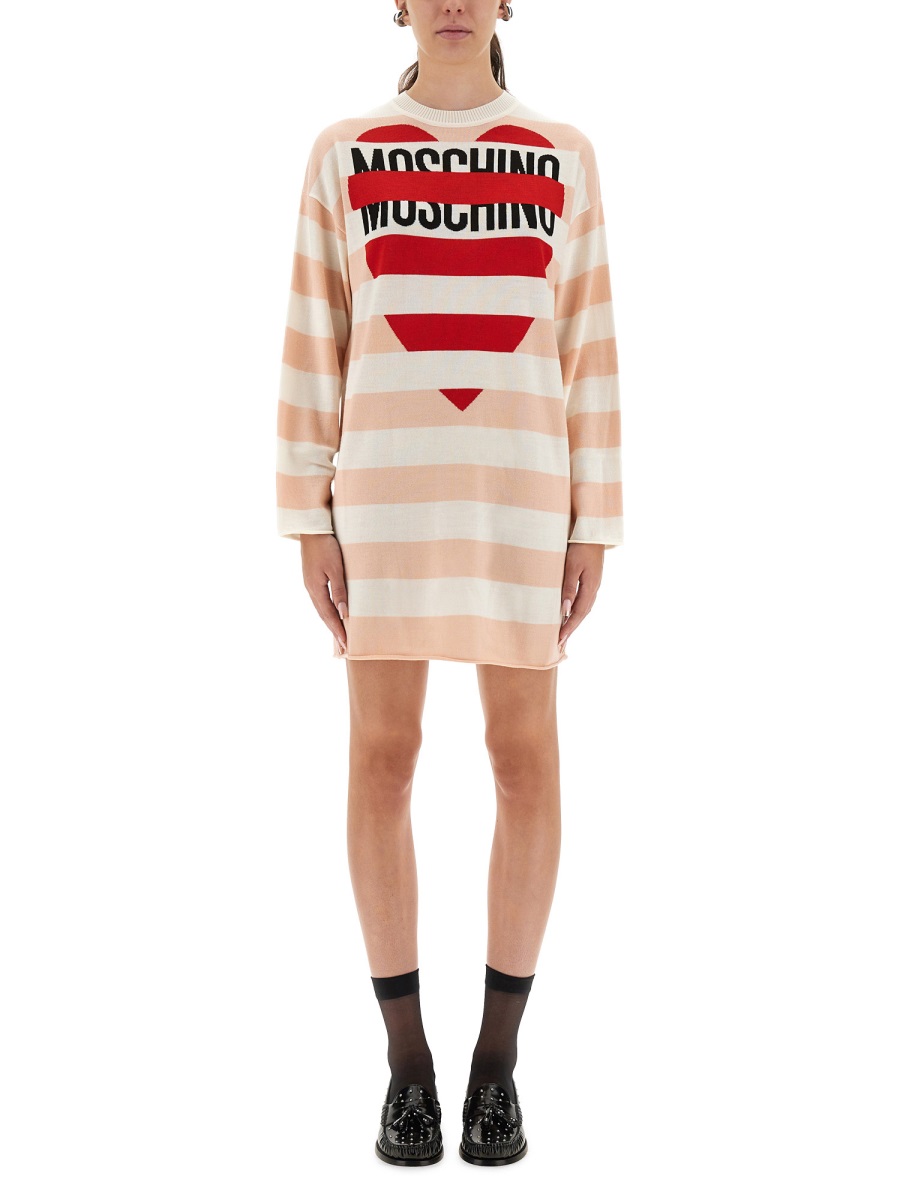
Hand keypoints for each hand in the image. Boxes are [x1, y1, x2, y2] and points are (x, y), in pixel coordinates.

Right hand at [298, 533, 347, 652]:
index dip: (337, 630)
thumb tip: (344, 613)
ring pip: (322, 608)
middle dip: (334, 630)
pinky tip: (334, 613)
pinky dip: (328, 610)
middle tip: (344, 646)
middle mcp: (311, 589)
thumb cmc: (326, 546)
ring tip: (340, 634)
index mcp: (315, 589)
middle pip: (324, 615)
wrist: (312, 528)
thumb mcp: (336, 568)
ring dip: (331, 622)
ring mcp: (311, 584)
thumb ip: (340, 591)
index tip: (346, 644)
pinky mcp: (313, 578)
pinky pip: (321, 600)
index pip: (328, 615)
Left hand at [559, 543, 604, 652]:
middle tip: (560, 643)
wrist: (592, 532)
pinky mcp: (591, 581)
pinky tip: (569, 614)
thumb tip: (565, 609)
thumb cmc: (580, 547)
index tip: (560, 640)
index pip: (578, 613)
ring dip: (574, 621)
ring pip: (583, 609)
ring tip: (564, 632)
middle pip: (582, 614)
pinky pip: (583, 601)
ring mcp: (593, 585)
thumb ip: (568, 587)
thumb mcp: (571, 567)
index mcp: (591, 587)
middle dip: (571, 629)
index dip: (569, 627)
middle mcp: (594, 589)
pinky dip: (576, 611)